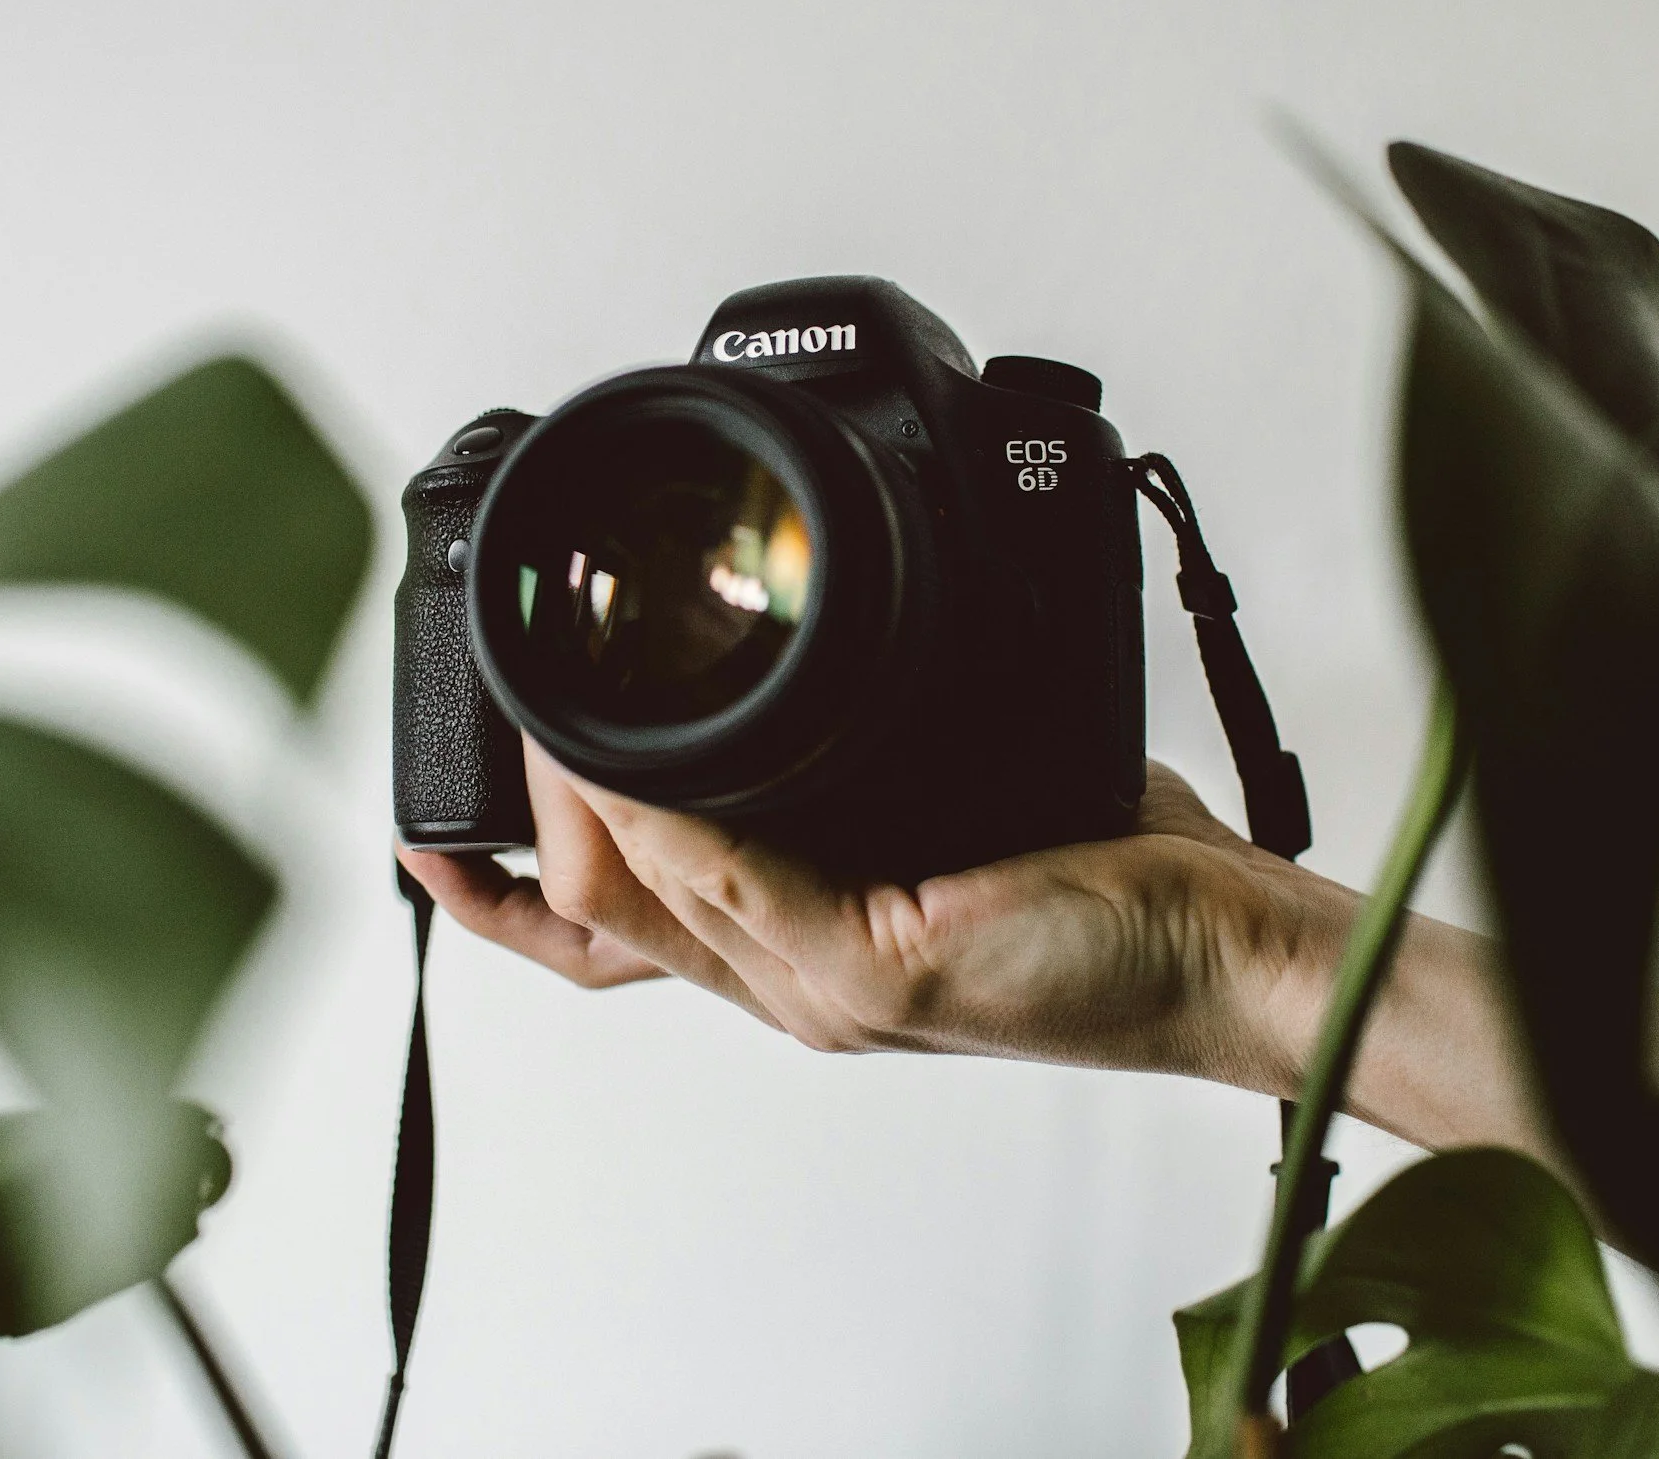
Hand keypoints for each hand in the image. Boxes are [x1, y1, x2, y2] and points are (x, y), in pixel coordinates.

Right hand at [396, 738, 1363, 1093]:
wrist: (1223, 951)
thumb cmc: (1105, 883)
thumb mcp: (952, 803)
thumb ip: (863, 760)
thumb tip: (816, 668)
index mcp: (794, 948)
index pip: (611, 938)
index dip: (505, 893)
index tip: (435, 831)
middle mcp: (789, 984)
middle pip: (593, 922)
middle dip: (515, 826)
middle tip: (501, 715)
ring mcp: (823, 989)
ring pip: (638, 903)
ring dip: (575, 799)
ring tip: (550, 705)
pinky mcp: (875, 971)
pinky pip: (731, 891)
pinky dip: (663, 819)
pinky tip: (626, 758)